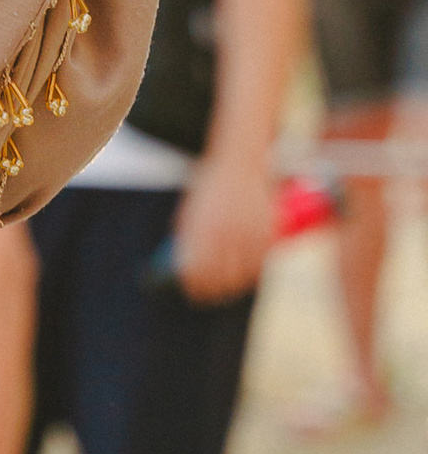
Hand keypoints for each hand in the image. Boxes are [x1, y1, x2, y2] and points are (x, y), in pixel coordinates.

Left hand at [171, 153, 271, 304]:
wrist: (241, 159)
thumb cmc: (214, 185)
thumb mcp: (191, 209)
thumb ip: (187, 238)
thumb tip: (184, 268)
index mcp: (199, 232)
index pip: (196, 274)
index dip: (197, 288)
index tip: (198, 295)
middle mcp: (223, 235)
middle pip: (221, 279)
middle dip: (218, 290)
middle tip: (218, 294)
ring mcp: (247, 234)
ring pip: (243, 274)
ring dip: (238, 282)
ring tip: (235, 283)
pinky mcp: (269, 231)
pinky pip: (263, 262)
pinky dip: (256, 270)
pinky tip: (251, 273)